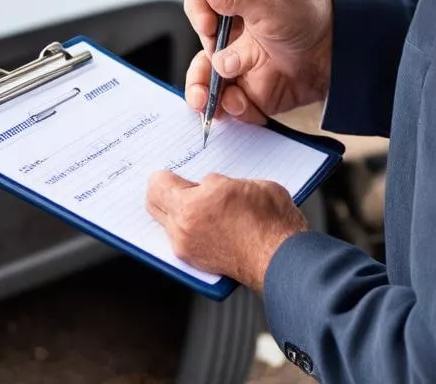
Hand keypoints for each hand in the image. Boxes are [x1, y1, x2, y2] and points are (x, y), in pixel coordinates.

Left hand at [146, 171, 307, 291]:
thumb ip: (214, 184)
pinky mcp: (198, 263)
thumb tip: (207, 186)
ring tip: (203, 206)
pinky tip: (210, 223)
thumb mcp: (240, 183)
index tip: (174, 173)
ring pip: (167, 223)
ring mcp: (188, 250)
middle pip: (154, 205)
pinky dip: (189, 229)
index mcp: (190, 206)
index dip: (166, 175)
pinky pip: (181, 240)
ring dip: (178, 212)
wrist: (281, 256)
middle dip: (165, 193)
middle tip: (182, 186)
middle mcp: (183, 231)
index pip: (157, 185)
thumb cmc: (268, 219)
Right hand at [183, 0, 332, 123]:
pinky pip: (206, 70)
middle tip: (212, 27)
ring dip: (203, 59)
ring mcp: (226, 18)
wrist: (324, 62)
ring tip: (220, 76)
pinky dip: (212, 88)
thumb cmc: (310, 19)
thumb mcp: (280, 2)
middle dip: (200, 11)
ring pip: (197, 31)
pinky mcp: (225, 49)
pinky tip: (230, 99)